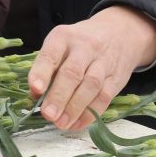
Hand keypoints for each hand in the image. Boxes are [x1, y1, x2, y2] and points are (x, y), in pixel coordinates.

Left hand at [28, 5, 155, 130]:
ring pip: (90, 86)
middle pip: (72, 72)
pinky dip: (90, 113)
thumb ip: (48, 67)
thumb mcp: (61, 44)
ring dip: (74, 108)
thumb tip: (36, 97)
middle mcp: (84, 47)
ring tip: (61, 123)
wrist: (120, 32)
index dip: (42, 72)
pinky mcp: (117, 78)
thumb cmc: (80, 43)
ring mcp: (103, 62)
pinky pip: (104, 97)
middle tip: (48, 115)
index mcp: (64, 37)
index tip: (35, 89)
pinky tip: (77, 124)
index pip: (51, 54)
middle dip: (59, 96)